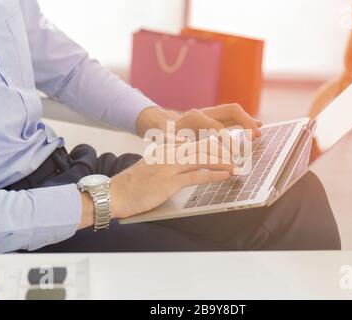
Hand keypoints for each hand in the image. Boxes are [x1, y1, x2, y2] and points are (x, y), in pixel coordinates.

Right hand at [109, 142, 234, 218]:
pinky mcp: (169, 182)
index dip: (213, 145)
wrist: (114, 194)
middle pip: (201, 147)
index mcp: (165, 150)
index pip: (194, 143)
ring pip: (202, 158)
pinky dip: (213, 174)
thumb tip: (183, 166)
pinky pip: (196, 176)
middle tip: (237, 155)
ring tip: (236, 165)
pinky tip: (224, 175)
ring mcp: (169, 167)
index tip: (226, 148)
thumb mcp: (151, 167)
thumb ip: (166, 163)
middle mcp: (168, 154)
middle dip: (221, 151)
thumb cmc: (131, 185)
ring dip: (222, 162)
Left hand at [136, 104, 262, 139]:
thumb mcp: (163, 137)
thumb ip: (170, 138)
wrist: (161, 124)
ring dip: (247, 121)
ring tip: (258, 132)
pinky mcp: (215, 120)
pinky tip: (254, 128)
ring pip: (234, 114)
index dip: (226, 141)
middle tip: (256, 134)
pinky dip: (244, 124)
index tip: (233, 154)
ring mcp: (211, 115)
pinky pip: (233, 120)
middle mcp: (205, 112)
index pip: (217, 127)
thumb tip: (178, 140)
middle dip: (245, 121)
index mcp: (195, 117)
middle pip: (231, 110)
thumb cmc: (162, 133)